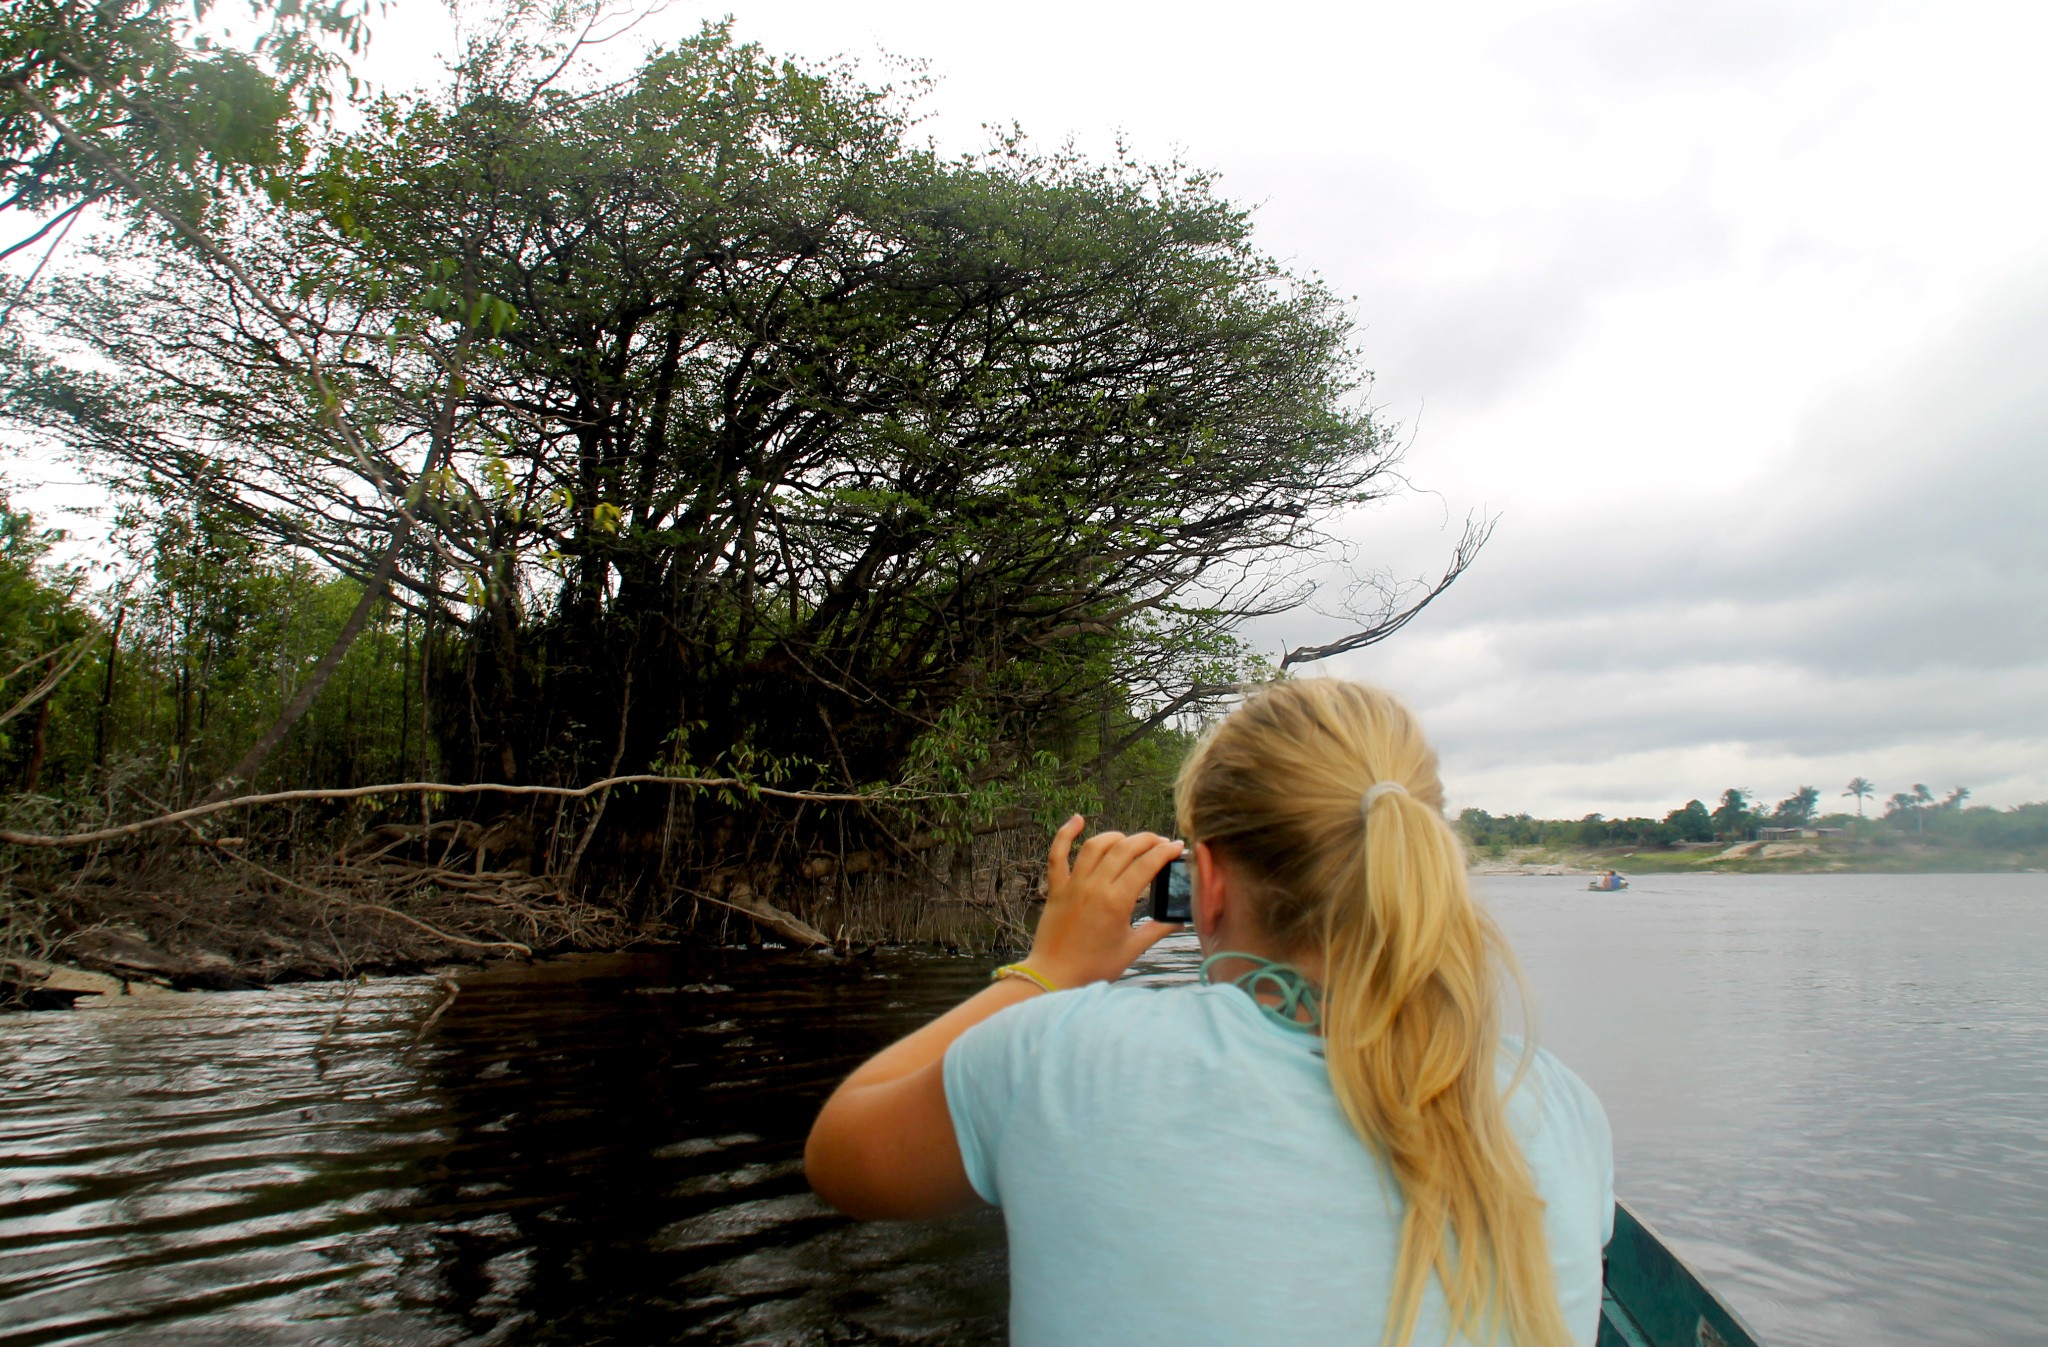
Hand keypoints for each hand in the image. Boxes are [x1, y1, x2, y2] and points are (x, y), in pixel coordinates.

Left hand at [1025, 815, 1183, 988]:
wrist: (1054, 975)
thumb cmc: (1094, 966)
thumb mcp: (1132, 949)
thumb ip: (1157, 930)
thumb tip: (1179, 919)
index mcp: (1116, 902)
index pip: (1146, 865)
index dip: (1165, 852)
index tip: (1177, 847)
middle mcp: (1095, 887)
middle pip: (1124, 849)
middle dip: (1147, 840)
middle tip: (1160, 842)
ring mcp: (1073, 884)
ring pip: (1095, 846)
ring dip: (1115, 836)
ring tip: (1129, 839)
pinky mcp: (1056, 888)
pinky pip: (1057, 854)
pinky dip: (1065, 834)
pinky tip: (1076, 819)